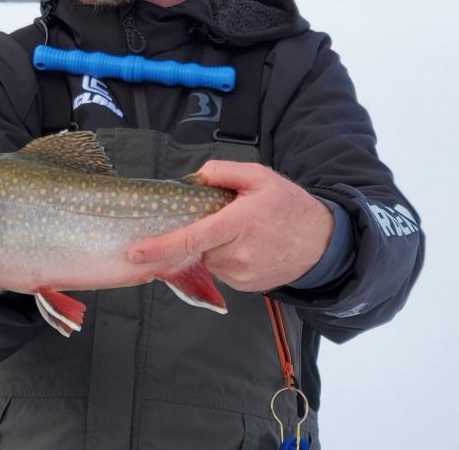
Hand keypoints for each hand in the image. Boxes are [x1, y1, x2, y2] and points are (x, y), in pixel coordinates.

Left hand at [126, 161, 333, 291]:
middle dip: (197, 233)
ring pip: (207, 258)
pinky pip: (221, 269)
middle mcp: (236, 253)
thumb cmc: (289, 205)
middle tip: (220, 218)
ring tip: (241, 230)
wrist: (323, 243)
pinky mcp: (245, 286)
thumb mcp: (260, 176)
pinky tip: (246, 245)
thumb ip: (224, 172)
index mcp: (237, 224)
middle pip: (196, 247)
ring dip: (213, 245)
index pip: (190, 239)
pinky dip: (224, 257)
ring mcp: (241, 273)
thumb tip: (196, 177)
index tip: (135, 251)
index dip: (159, 247)